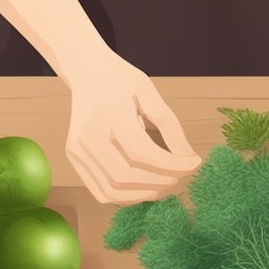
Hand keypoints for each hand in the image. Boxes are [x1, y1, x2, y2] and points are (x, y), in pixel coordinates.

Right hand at [65, 57, 200, 203]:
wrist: (87, 72)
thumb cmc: (121, 81)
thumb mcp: (150, 94)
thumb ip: (171, 127)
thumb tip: (189, 159)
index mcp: (108, 114)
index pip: (142, 152)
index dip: (172, 165)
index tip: (193, 164)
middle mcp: (87, 136)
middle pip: (126, 176)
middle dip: (160, 182)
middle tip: (180, 177)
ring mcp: (77, 151)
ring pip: (113, 190)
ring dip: (144, 194)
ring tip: (165, 183)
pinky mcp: (75, 160)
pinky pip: (102, 192)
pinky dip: (126, 197)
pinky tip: (144, 187)